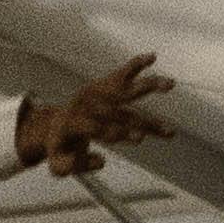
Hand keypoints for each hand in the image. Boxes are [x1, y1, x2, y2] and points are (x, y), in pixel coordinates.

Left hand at [17, 53, 171, 180]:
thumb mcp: (58, 163)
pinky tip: (151, 57)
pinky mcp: (103, 86)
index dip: (115, 132)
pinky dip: (136, 65)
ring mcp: (95, 94)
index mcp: (71, 123)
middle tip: (154, 124)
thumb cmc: (61, 147)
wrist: (54, 126)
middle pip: (113, 108)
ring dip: (148, 86)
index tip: (139, 140)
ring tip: (170, 85)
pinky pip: (122, 74)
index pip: (94, 127)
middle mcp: (84, 105)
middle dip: (134, 118)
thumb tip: (102, 161)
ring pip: (124, 90)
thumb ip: (74, 166)